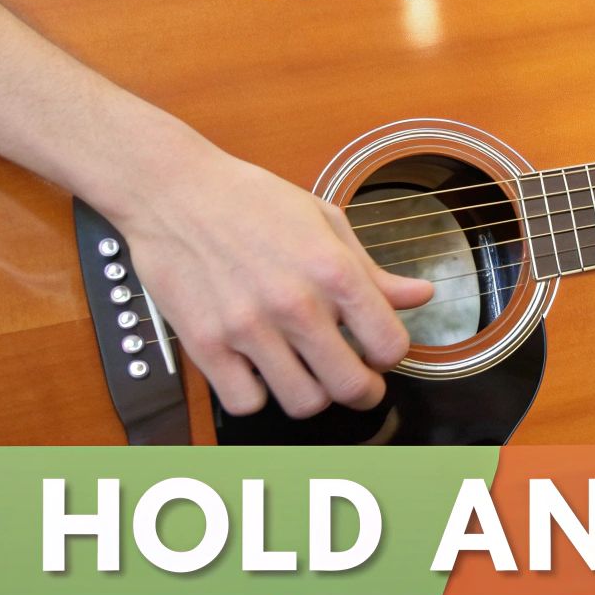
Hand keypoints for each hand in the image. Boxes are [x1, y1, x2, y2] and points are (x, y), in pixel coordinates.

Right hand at [110, 148, 432, 417]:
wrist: (173, 190)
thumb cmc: (252, 200)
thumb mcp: (324, 221)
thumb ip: (373, 271)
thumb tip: (421, 296)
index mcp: (333, 270)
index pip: (390, 346)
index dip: (389, 355)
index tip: (376, 350)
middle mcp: (295, 304)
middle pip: (352, 387)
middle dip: (363, 391)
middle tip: (354, 381)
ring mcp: (248, 328)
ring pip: (302, 403)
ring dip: (311, 395)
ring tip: (305, 373)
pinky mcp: (205, 344)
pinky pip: (246, 402)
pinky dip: (256, 395)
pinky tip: (258, 370)